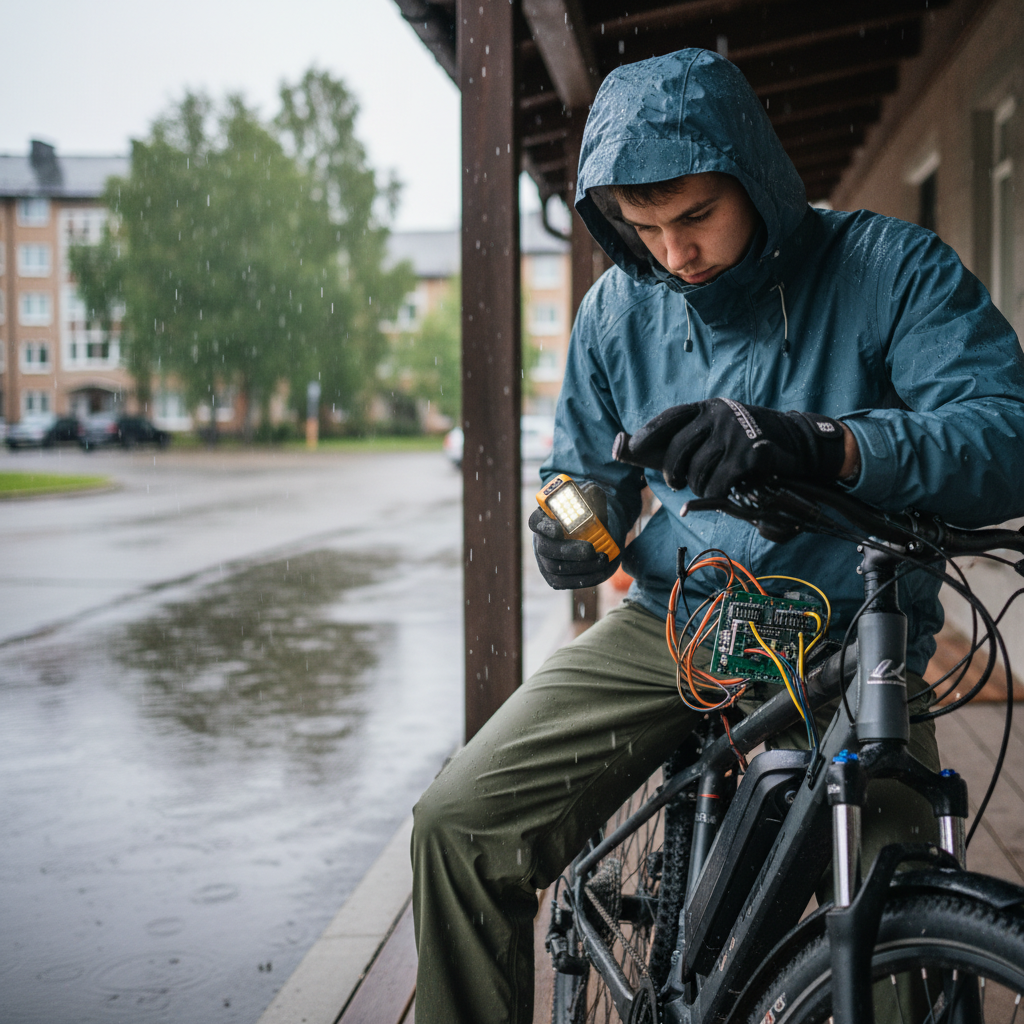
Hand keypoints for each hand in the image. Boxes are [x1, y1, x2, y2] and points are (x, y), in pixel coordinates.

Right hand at [529, 481, 620, 589]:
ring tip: (602, 559)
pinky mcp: (554, 577)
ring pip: (556, 569)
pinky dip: (583, 578)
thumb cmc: (586, 513)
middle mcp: (540, 541)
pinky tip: (600, 570)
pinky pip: (564, 582)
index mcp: (543, 519)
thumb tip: (592, 493)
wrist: (589, 534)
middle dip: (568, 551)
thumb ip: (590, 493)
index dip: (544, 527)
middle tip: (590, 549)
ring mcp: (545, 561)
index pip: (536, 522)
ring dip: (580, 566)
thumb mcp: (589, 498)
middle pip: (546, 549)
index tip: (559, 529)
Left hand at [616, 398, 846, 496]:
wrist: (798, 444)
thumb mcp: (721, 430)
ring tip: (708, 486)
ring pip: (697, 470)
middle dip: (672, 471)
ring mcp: (735, 432)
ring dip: (699, 486)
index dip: (648, 433)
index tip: (630, 446)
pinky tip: (722, 492)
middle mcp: (719, 415)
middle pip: (678, 449)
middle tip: (675, 482)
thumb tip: (641, 450)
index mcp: (709, 408)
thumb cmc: (749, 442)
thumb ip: (691, 440)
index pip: (671, 417)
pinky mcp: (749, 453)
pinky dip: (715, 494)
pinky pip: (718, 483)